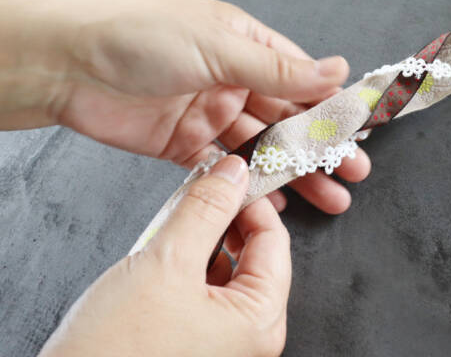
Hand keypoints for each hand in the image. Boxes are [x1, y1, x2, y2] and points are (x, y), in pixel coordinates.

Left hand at [0, 0, 369, 212]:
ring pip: (262, 148)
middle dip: (320, 147)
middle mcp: (231, 79)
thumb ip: (278, 69)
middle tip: (352, 172)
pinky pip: (225, 169)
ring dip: (292, 172)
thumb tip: (337, 69)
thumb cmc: (140, 36)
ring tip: (327, 197)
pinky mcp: (183, 144)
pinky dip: (248, 186)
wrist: (65, 64)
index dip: (332, 105)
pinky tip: (274, 201)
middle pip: (287, 118)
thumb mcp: (218, 47)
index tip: (360, 131)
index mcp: (244, 44)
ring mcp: (209, 113)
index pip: (301, 77)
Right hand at [40, 155, 290, 356]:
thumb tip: (233, 174)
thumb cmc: (115, 352)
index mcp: (260, 321)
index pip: (274, 240)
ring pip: (226, 272)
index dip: (251, 201)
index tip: (228, 175)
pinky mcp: (195, 346)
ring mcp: (223, 344)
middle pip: (253, 255)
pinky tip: (160, 259)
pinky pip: (204, 294)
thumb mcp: (166, 262)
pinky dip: (187, 268)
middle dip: (225, 220)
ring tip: (172, 226)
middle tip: (198, 193)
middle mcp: (250, 337)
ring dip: (203, 242)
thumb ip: (205, 210)